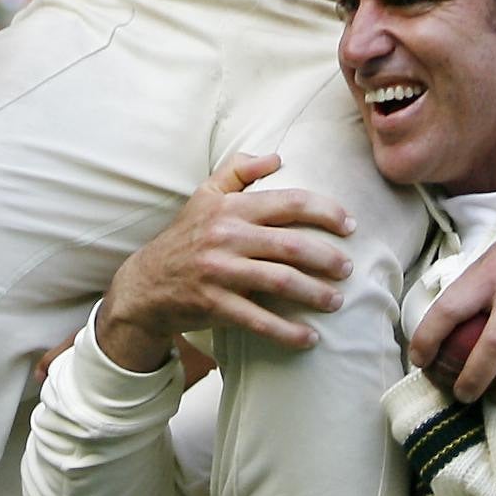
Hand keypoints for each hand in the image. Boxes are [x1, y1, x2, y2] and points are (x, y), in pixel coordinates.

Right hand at [99, 154, 353, 372]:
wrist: (145, 284)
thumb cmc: (185, 237)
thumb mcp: (204, 195)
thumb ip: (238, 170)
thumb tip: (276, 157)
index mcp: (231, 208)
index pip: (289, 202)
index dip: (325, 211)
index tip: (349, 225)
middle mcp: (226, 236)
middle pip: (291, 245)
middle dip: (328, 258)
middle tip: (349, 268)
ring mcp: (220, 271)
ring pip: (280, 281)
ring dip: (316, 293)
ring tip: (337, 301)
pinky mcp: (214, 304)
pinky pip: (259, 320)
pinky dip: (288, 332)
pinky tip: (311, 338)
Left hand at [411, 197, 495, 402]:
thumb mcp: (491, 260)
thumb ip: (473, 292)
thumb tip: (444, 333)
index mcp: (488, 273)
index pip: (448, 310)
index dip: (427, 340)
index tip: (419, 360)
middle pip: (490, 348)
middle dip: (471, 379)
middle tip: (460, 395)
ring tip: (492, 397)